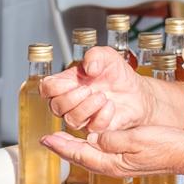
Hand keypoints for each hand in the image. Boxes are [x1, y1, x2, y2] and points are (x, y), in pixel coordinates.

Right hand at [39, 46, 153, 132]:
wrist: (137, 91)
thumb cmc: (117, 74)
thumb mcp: (107, 56)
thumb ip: (95, 55)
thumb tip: (88, 68)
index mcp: (66, 82)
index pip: (46, 88)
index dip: (52, 87)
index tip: (70, 81)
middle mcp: (71, 101)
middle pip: (55, 107)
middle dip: (71, 98)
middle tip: (88, 89)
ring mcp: (82, 117)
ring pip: (71, 120)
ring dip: (87, 107)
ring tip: (102, 96)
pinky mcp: (95, 128)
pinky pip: (92, 128)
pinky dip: (102, 116)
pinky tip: (110, 106)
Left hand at [40, 126, 183, 179]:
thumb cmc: (166, 146)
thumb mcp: (136, 138)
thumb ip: (112, 139)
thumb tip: (93, 137)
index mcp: (113, 163)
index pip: (80, 154)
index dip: (61, 146)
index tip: (47, 138)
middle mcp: (114, 166)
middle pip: (81, 156)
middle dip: (63, 147)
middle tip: (47, 138)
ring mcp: (121, 164)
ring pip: (90, 155)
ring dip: (75, 146)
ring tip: (62, 138)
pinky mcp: (128, 159)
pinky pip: (102, 153)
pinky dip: (90, 146)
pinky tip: (89, 139)